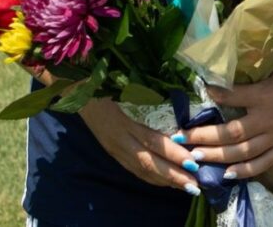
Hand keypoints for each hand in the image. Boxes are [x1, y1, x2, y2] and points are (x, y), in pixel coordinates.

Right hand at [80, 97, 200, 195]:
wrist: (77, 91)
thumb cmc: (104, 84)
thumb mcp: (126, 89)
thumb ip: (148, 98)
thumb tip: (175, 107)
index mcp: (122, 122)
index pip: (151, 141)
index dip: (172, 153)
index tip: (192, 161)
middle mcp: (118, 140)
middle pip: (148, 163)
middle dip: (173, 175)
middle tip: (195, 185)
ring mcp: (114, 149)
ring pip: (141, 170)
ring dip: (165, 181)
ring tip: (186, 187)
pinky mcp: (113, 152)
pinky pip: (134, 170)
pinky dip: (152, 178)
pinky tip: (166, 182)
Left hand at [184, 40, 272, 179]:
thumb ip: (257, 66)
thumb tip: (233, 59)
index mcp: (266, 94)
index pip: (233, 96)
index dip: (215, 94)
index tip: (200, 91)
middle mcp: (268, 119)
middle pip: (231, 133)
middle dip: (204, 136)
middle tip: (181, 138)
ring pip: (243, 152)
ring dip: (217, 156)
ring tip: (196, 158)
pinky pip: (264, 163)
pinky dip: (246, 171)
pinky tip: (228, 175)